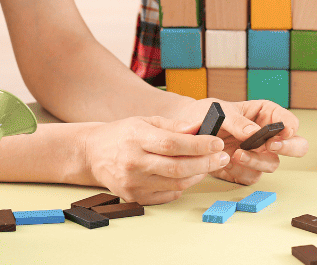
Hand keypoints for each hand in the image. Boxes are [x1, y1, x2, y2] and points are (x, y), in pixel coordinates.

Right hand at [80, 115, 230, 204]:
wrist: (93, 154)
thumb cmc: (123, 134)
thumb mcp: (146, 121)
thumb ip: (174, 126)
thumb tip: (200, 128)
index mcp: (136, 137)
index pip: (172, 143)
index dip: (199, 145)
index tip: (217, 143)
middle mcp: (133, 162)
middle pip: (177, 167)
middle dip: (206, 163)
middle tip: (223, 157)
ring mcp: (132, 182)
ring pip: (175, 183)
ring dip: (198, 175)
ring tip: (209, 165)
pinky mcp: (133, 196)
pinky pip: (166, 195)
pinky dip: (182, 186)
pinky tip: (189, 176)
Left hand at [179, 99, 307, 184]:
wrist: (185, 134)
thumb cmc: (206, 114)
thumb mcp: (220, 111)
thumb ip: (238, 121)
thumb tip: (254, 132)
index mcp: (266, 115)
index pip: (290, 121)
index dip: (290, 127)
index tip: (282, 132)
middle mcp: (267, 136)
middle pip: (296, 146)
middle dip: (288, 148)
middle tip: (272, 146)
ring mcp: (258, 154)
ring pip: (273, 164)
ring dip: (256, 161)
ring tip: (235, 154)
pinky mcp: (246, 170)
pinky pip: (252, 177)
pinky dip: (240, 172)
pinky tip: (226, 163)